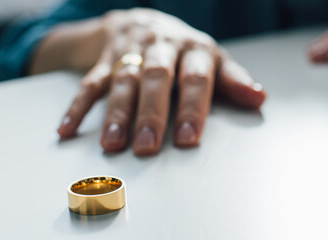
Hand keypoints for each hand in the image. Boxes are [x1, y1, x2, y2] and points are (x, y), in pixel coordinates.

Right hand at [55, 8, 265, 154]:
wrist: (141, 21)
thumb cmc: (184, 51)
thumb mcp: (213, 60)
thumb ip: (233, 81)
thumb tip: (258, 98)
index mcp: (194, 49)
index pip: (195, 78)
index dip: (192, 109)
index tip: (188, 140)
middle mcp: (162, 47)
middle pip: (156, 78)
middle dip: (151, 114)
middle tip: (148, 146)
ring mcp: (131, 51)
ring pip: (122, 80)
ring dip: (116, 114)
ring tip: (113, 145)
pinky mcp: (104, 59)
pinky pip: (88, 82)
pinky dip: (77, 106)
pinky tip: (68, 129)